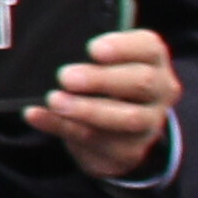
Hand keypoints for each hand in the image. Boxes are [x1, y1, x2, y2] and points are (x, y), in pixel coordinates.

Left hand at [31, 26, 177, 181]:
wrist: (115, 129)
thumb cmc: (101, 79)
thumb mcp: (98, 62)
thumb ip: (83, 55)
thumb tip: (51, 52)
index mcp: (152, 60)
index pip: (149, 47)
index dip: (122, 47)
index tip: (92, 49)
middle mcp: (159, 91)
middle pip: (141, 82)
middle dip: (101, 79)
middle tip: (66, 76)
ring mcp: (149, 123)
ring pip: (126, 118)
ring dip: (86, 109)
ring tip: (54, 100)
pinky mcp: (129, 150)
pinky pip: (97, 140)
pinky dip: (62, 126)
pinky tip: (37, 115)